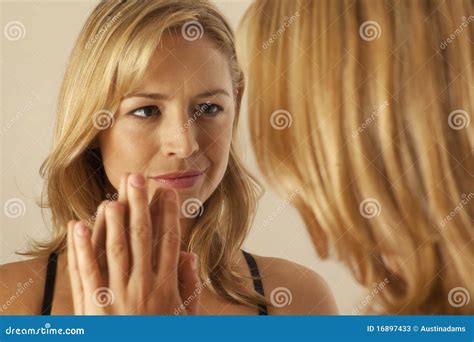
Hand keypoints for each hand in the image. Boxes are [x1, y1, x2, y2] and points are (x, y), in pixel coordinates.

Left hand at [67, 173, 201, 314]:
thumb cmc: (163, 337)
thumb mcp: (186, 317)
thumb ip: (189, 286)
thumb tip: (189, 255)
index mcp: (165, 286)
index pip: (168, 241)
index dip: (167, 215)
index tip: (166, 192)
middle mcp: (142, 285)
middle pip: (142, 237)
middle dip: (140, 205)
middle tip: (137, 178)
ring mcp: (117, 295)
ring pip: (115, 248)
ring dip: (113, 220)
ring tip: (113, 194)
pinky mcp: (94, 306)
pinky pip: (87, 271)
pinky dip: (81, 247)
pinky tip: (78, 225)